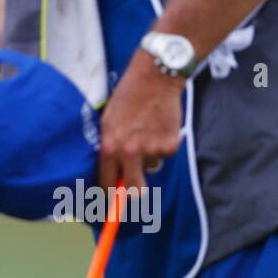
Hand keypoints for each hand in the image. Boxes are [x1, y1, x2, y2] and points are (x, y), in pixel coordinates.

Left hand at [97, 55, 184, 190]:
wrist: (154, 78)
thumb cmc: (127, 97)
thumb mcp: (108, 121)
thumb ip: (110, 147)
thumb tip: (113, 173)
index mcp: (109, 146)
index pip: (107, 182)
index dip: (109, 194)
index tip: (111, 199)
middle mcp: (130, 152)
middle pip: (134, 190)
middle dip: (134, 193)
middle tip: (135, 189)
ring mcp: (152, 149)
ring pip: (151, 166)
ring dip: (150, 156)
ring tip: (147, 131)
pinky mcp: (171, 144)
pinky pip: (166, 154)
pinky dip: (164, 144)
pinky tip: (159, 126)